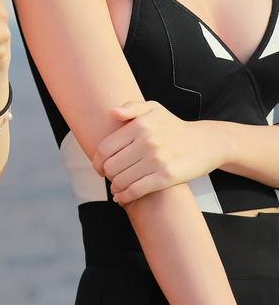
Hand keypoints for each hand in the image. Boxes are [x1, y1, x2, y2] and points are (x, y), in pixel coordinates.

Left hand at [93, 101, 221, 203]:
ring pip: (121, 180)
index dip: (97, 161)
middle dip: (107, 175)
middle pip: (111, 166)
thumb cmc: (174, 127)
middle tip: (110, 178)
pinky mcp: (167, 176)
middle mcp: (147, 141)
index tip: (99, 168)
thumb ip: (131, 107)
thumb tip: (112, 113)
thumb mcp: (154, 108)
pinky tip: (122, 197)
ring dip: (115, 187)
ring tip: (116, 188)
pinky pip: (136, 190)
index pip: (105, 148)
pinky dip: (125, 196)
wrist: (207, 143)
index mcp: (139, 125)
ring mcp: (157, 159)